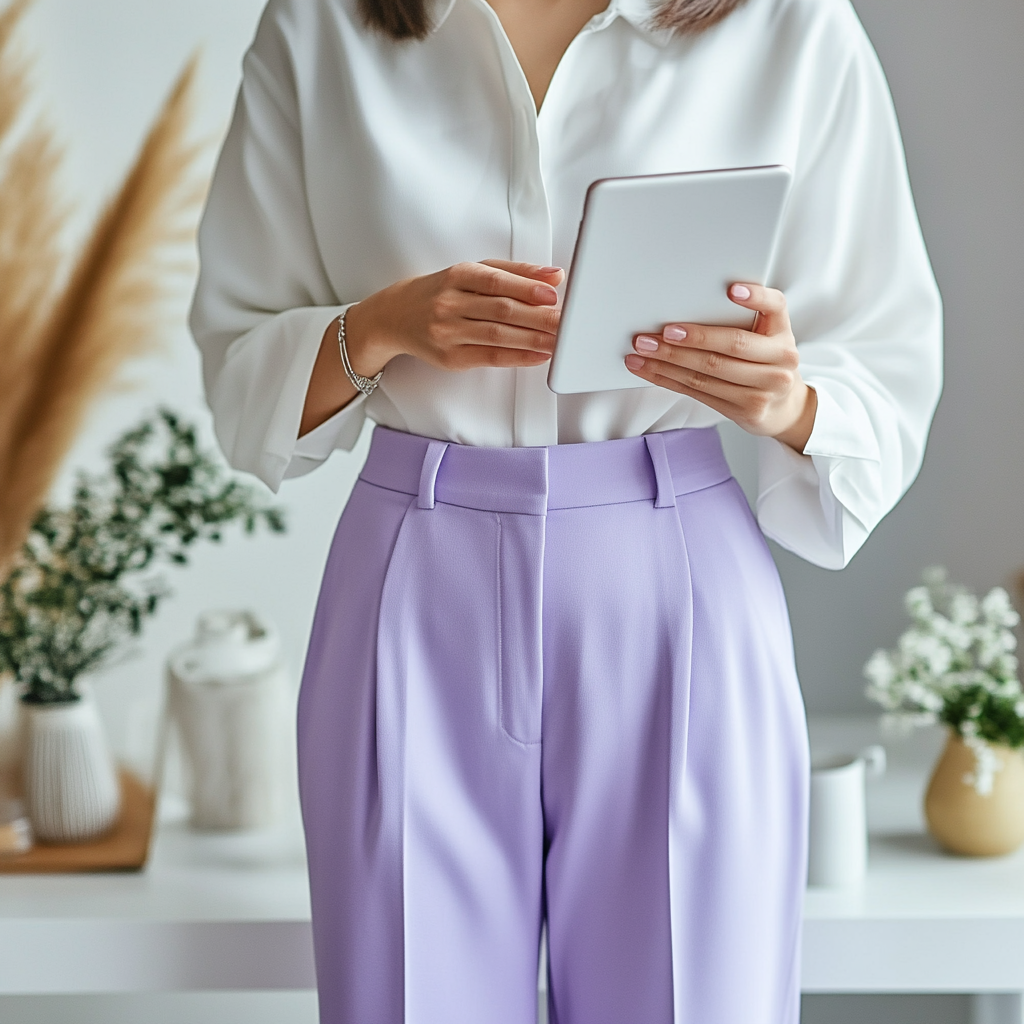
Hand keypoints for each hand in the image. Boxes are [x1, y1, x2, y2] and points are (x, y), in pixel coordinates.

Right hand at [344, 260, 563, 375]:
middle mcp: (449, 304)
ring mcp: (448, 333)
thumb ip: (514, 273)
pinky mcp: (450, 358)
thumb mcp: (471, 273)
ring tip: (559, 341)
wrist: (395, 316)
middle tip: (567, 322)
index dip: (525, 288)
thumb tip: (554, 276)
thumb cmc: (441, 292)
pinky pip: (490, 358)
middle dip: (538, 317)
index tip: (553, 294)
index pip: (495, 281)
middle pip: (500, 311)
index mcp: (456, 276)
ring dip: (533, 340)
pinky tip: (539, 355)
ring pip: (497, 336)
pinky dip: (518, 357)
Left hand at [623, 283, 816, 451]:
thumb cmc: (765, 363)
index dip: (755, 297)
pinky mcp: (747, 410)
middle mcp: (781, 359)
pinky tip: (649, 369)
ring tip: (643, 350)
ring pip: (709, 372)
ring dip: (669, 361)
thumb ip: (741, 322)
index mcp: (782, 331)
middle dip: (691, 338)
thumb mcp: (765, 338)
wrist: (784, 407)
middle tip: (661, 332)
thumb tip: (684, 307)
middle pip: (731, 345)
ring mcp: (766, 388)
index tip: (731, 290)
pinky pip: (699, 391)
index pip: (775, 306)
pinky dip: (669, 379)